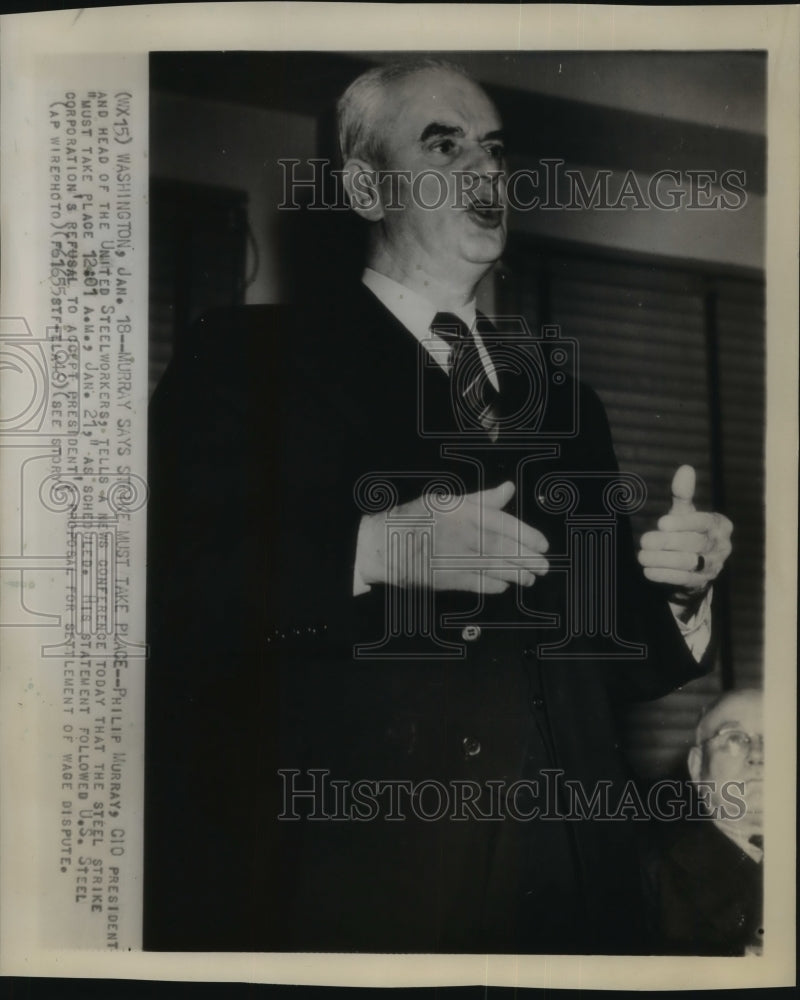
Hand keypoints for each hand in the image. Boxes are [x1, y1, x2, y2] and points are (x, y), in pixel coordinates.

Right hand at [358, 480, 548, 593]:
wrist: (385, 544)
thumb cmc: (417, 518)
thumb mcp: (447, 501)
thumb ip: (482, 499)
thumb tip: (509, 489)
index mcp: (463, 513)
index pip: (503, 524)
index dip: (527, 536)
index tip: (543, 544)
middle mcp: (462, 535)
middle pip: (503, 549)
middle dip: (527, 559)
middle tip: (544, 567)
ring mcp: (454, 559)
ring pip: (494, 568)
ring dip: (516, 575)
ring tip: (530, 578)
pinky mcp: (446, 579)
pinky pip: (477, 584)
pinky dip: (494, 586)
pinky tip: (505, 586)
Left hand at [637, 465, 732, 599]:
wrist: (694, 565)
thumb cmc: (688, 530)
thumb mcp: (686, 512)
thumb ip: (683, 494)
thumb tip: (685, 469)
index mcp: (721, 525)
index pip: (704, 522)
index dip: (683, 523)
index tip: (661, 523)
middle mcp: (722, 546)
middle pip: (695, 543)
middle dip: (668, 542)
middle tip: (644, 541)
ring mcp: (714, 566)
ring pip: (689, 562)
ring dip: (663, 560)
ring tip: (642, 556)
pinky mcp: (702, 582)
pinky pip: (683, 579)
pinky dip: (664, 575)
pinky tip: (648, 570)